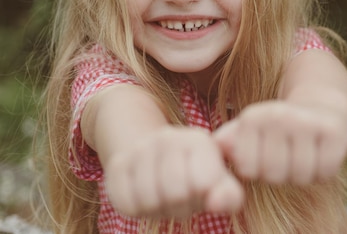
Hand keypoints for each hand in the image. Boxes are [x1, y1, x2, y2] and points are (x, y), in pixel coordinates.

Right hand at [104, 126, 242, 218]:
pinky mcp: (117, 165)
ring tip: (164, 196)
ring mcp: (140, 149)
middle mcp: (168, 137)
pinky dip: (137, 209)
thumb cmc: (194, 175)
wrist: (155, 157)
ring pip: (149, 201)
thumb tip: (218, 203)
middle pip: (175, 194)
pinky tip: (145, 196)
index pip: (203, 183)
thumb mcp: (218, 183)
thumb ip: (228, 195)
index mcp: (199, 140)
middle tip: (181, 196)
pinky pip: (125, 204)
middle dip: (180, 205)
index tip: (201, 189)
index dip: (201, 196)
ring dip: (158, 209)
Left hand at [214, 100, 346, 184]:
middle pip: (274, 175)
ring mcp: (308, 122)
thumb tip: (216, 146)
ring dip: (304, 173)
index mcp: (253, 117)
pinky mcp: (335, 131)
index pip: (248, 170)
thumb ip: (230, 141)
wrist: (321, 105)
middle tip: (288, 154)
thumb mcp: (251, 130)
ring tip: (304, 153)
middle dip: (282, 173)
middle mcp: (279, 116)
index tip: (265, 153)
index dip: (258, 169)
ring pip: (301, 176)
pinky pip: (325, 172)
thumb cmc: (278, 127)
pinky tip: (321, 153)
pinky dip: (324, 170)